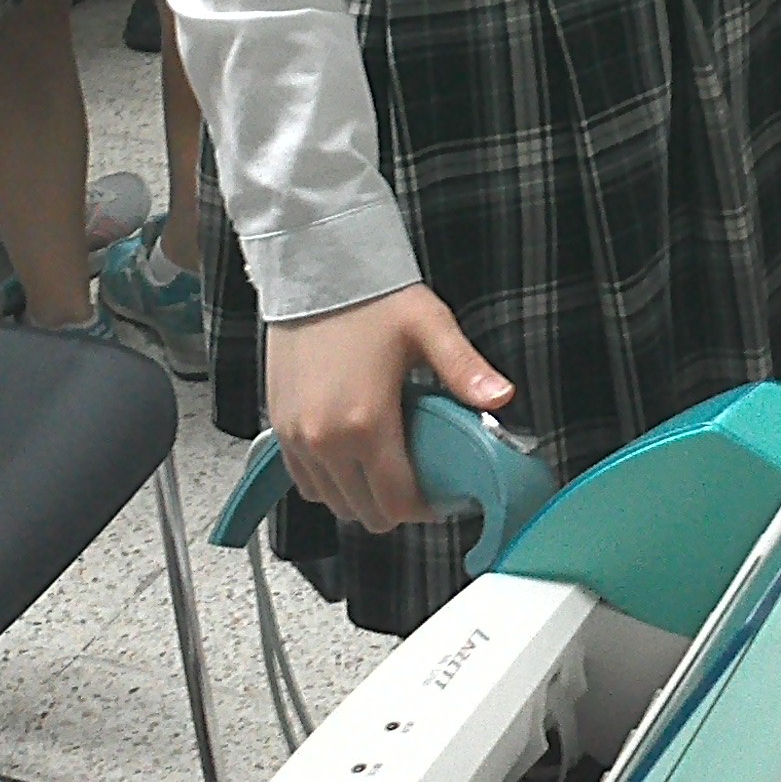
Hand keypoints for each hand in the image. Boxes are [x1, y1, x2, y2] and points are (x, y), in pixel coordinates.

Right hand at [265, 282, 513, 532]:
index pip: (397, 503)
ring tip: (386, 465)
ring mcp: (297, 437)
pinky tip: (351, 454)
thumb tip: (501, 397)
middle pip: (365, 513)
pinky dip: (329, 481)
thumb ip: (465, 369)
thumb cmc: (372, 297)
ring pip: (333, 502)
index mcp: (366, 423)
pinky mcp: (279, 426)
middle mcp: (325, 439)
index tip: (440, 492)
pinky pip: (304, 481)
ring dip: (361, 495)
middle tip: (418, 477)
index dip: (425, 508)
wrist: (315, 268)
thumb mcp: (430, 327)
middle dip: (396, 504)